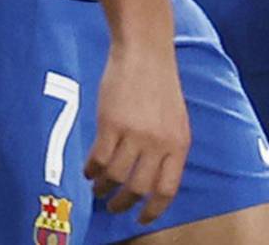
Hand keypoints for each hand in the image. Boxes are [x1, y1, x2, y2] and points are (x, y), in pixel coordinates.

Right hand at [85, 40, 189, 224]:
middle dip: (123, 203)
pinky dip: (91, 170)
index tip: (141, 218)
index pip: (166, 190)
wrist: (145, 50)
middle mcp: (158, 143)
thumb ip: (167, 149)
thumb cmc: (159, 84)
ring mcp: (134, 133)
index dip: (153, 210)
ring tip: (98, 188)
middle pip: (138, 188)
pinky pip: (98, 158)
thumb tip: (153, 181)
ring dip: (103, 188)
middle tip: (113, 206)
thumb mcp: (175, 119)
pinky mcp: (111, 123)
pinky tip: (89, 170)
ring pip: (115, 176)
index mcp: (178, 144)